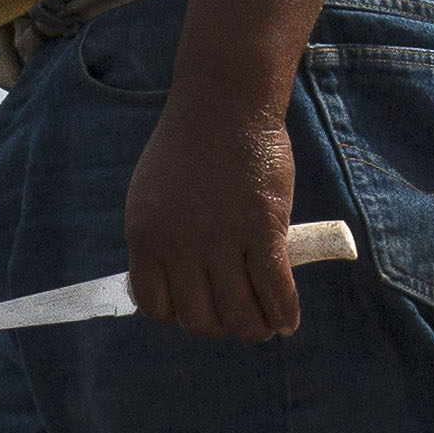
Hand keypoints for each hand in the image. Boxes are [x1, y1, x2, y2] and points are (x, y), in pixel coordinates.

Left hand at [124, 93, 302, 338]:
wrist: (225, 103)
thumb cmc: (188, 146)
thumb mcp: (150, 195)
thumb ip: (158, 241)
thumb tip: (172, 288)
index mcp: (145, 236)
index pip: (156, 307)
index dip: (179, 317)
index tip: (199, 308)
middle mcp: (179, 244)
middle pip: (199, 319)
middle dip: (219, 326)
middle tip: (237, 316)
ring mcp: (222, 238)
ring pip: (239, 314)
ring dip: (254, 328)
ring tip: (265, 325)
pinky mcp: (263, 229)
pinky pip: (275, 290)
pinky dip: (284, 313)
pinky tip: (288, 322)